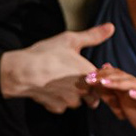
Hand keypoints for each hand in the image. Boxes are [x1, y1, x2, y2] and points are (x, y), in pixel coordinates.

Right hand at [0, 25, 114, 112]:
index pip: (104, 82)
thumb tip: (111, 27)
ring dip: (72, 97)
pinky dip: (58, 101)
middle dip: (87, 92)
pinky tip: (50, 90)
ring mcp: (70, 101)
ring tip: (60, 84)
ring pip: (77, 103)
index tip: (90, 76)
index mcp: (90, 74)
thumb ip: (93, 36)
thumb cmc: (47, 54)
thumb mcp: (71, 40)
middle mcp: (83, 90)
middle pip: (93, 97)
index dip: (98, 80)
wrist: (24, 71)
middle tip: (75, 81)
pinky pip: (61, 107)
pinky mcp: (57, 107)